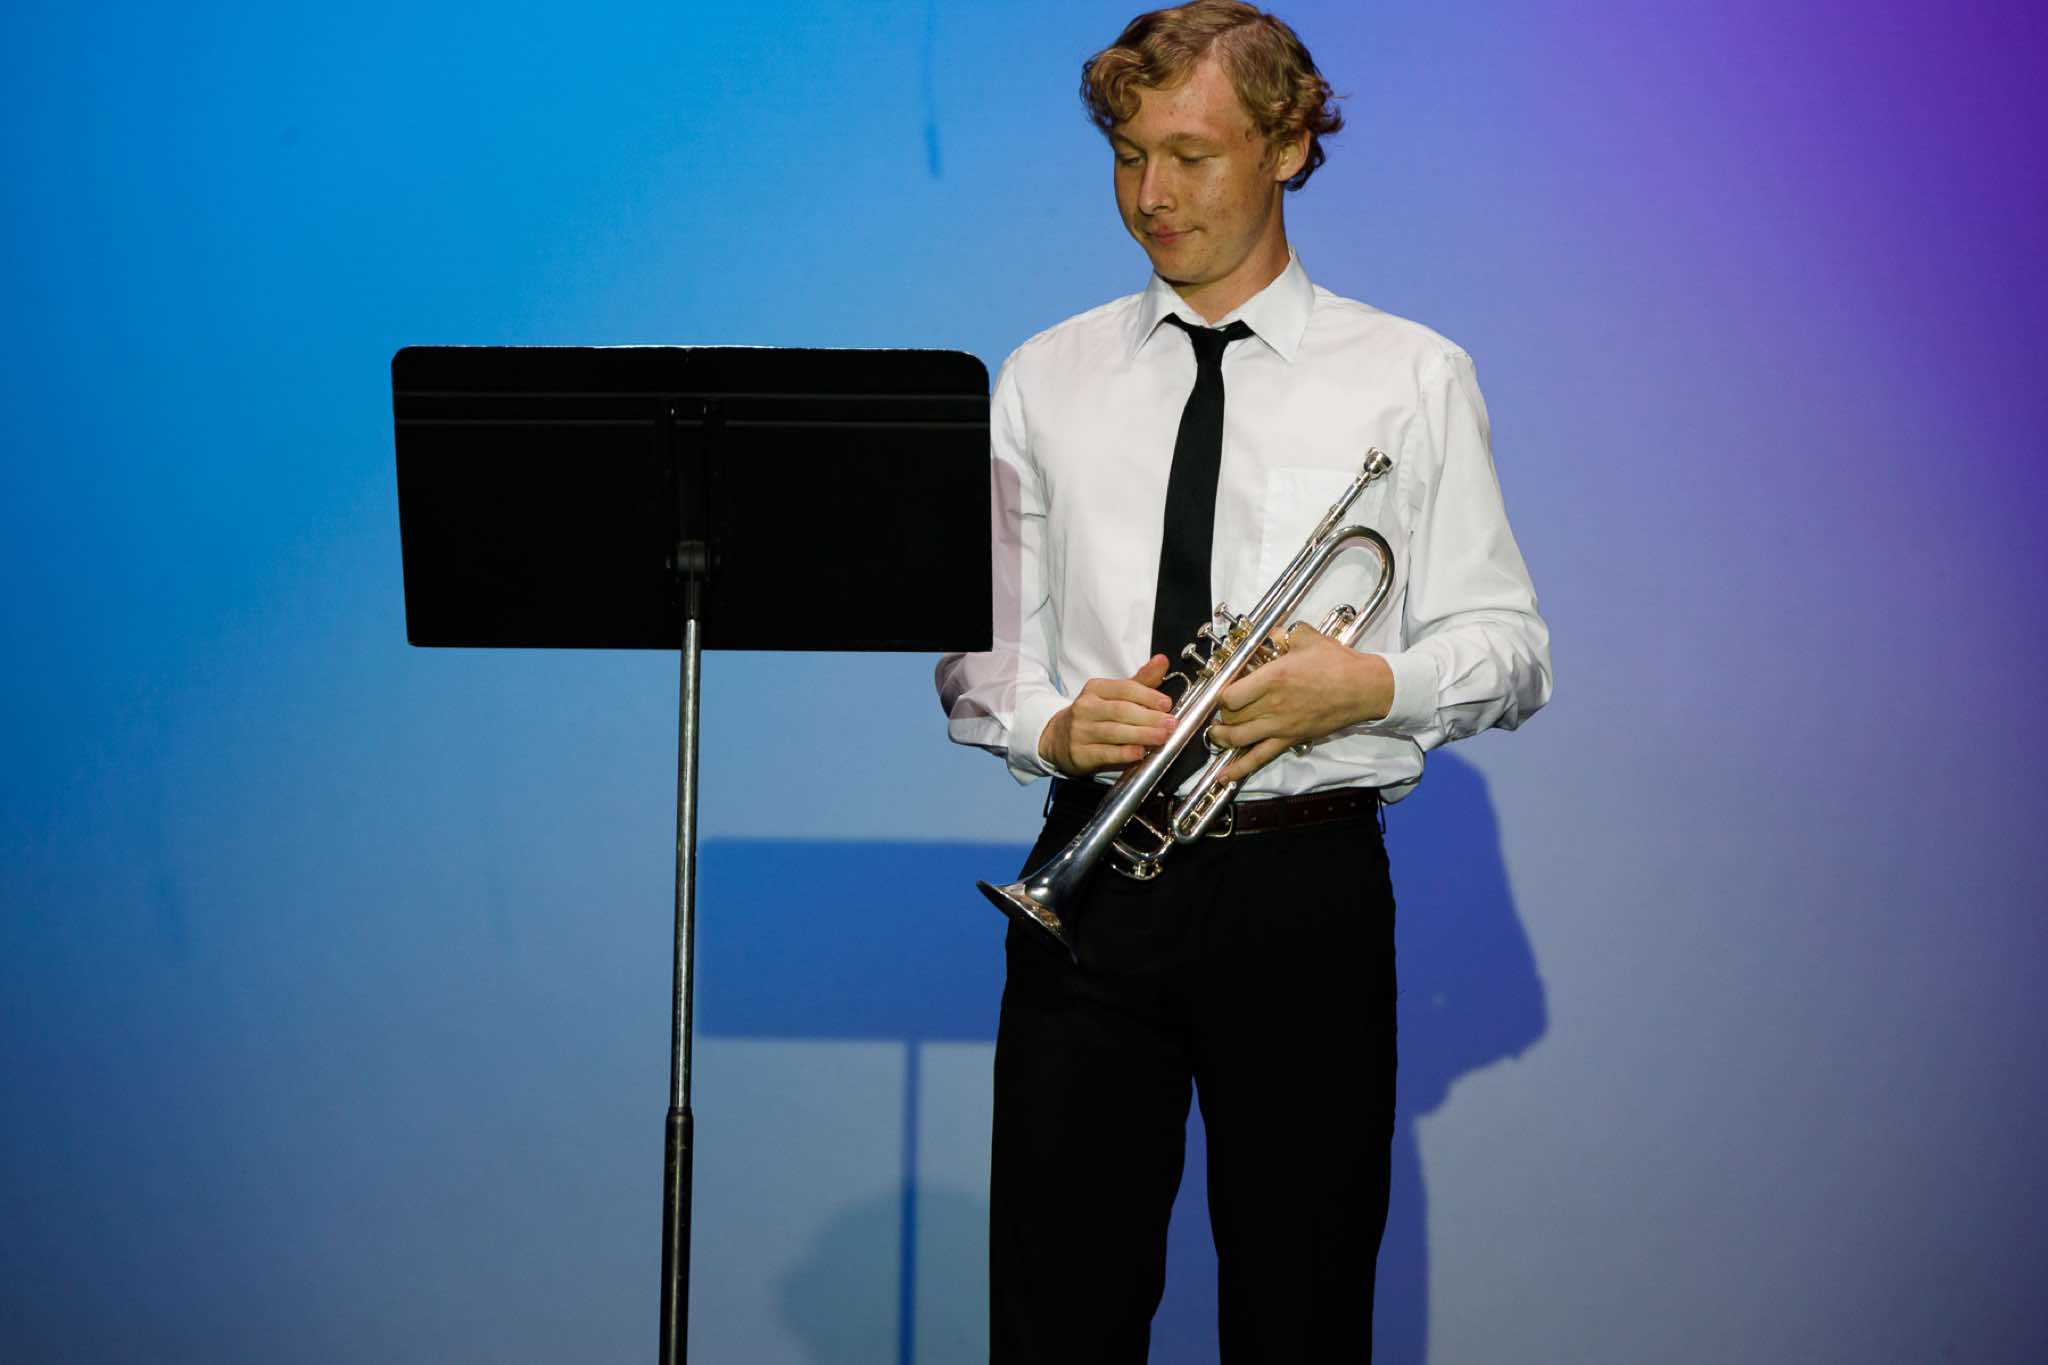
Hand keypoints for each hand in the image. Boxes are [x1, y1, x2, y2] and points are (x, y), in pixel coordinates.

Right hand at [1038, 654, 1176, 777]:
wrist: (1058, 738)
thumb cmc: (1094, 715)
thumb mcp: (1114, 695)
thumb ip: (1140, 681)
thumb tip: (1162, 661)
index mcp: (1096, 689)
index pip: (1124, 688)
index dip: (1148, 696)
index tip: (1167, 704)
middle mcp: (1086, 708)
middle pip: (1121, 710)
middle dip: (1149, 717)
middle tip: (1170, 723)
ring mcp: (1080, 731)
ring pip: (1114, 732)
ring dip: (1141, 735)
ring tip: (1161, 737)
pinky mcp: (1080, 753)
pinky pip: (1104, 753)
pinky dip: (1123, 753)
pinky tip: (1138, 753)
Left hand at [1206, 628, 1392, 783]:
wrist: (1363, 688)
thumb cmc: (1337, 662)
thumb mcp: (1307, 639)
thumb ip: (1283, 635)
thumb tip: (1272, 634)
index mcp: (1272, 678)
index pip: (1229, 695)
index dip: (1220, 694)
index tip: (1222, 690)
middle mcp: (1272, 705)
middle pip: (1231, 717)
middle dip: (1221, 714)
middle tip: (1222, 709)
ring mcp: (1280, 726)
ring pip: (1238, 739)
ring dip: (1221, 738)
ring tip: (1217, 733)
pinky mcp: (1290, 739)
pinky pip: (1260, 758)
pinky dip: (1239, 768)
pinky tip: (1224, 775)